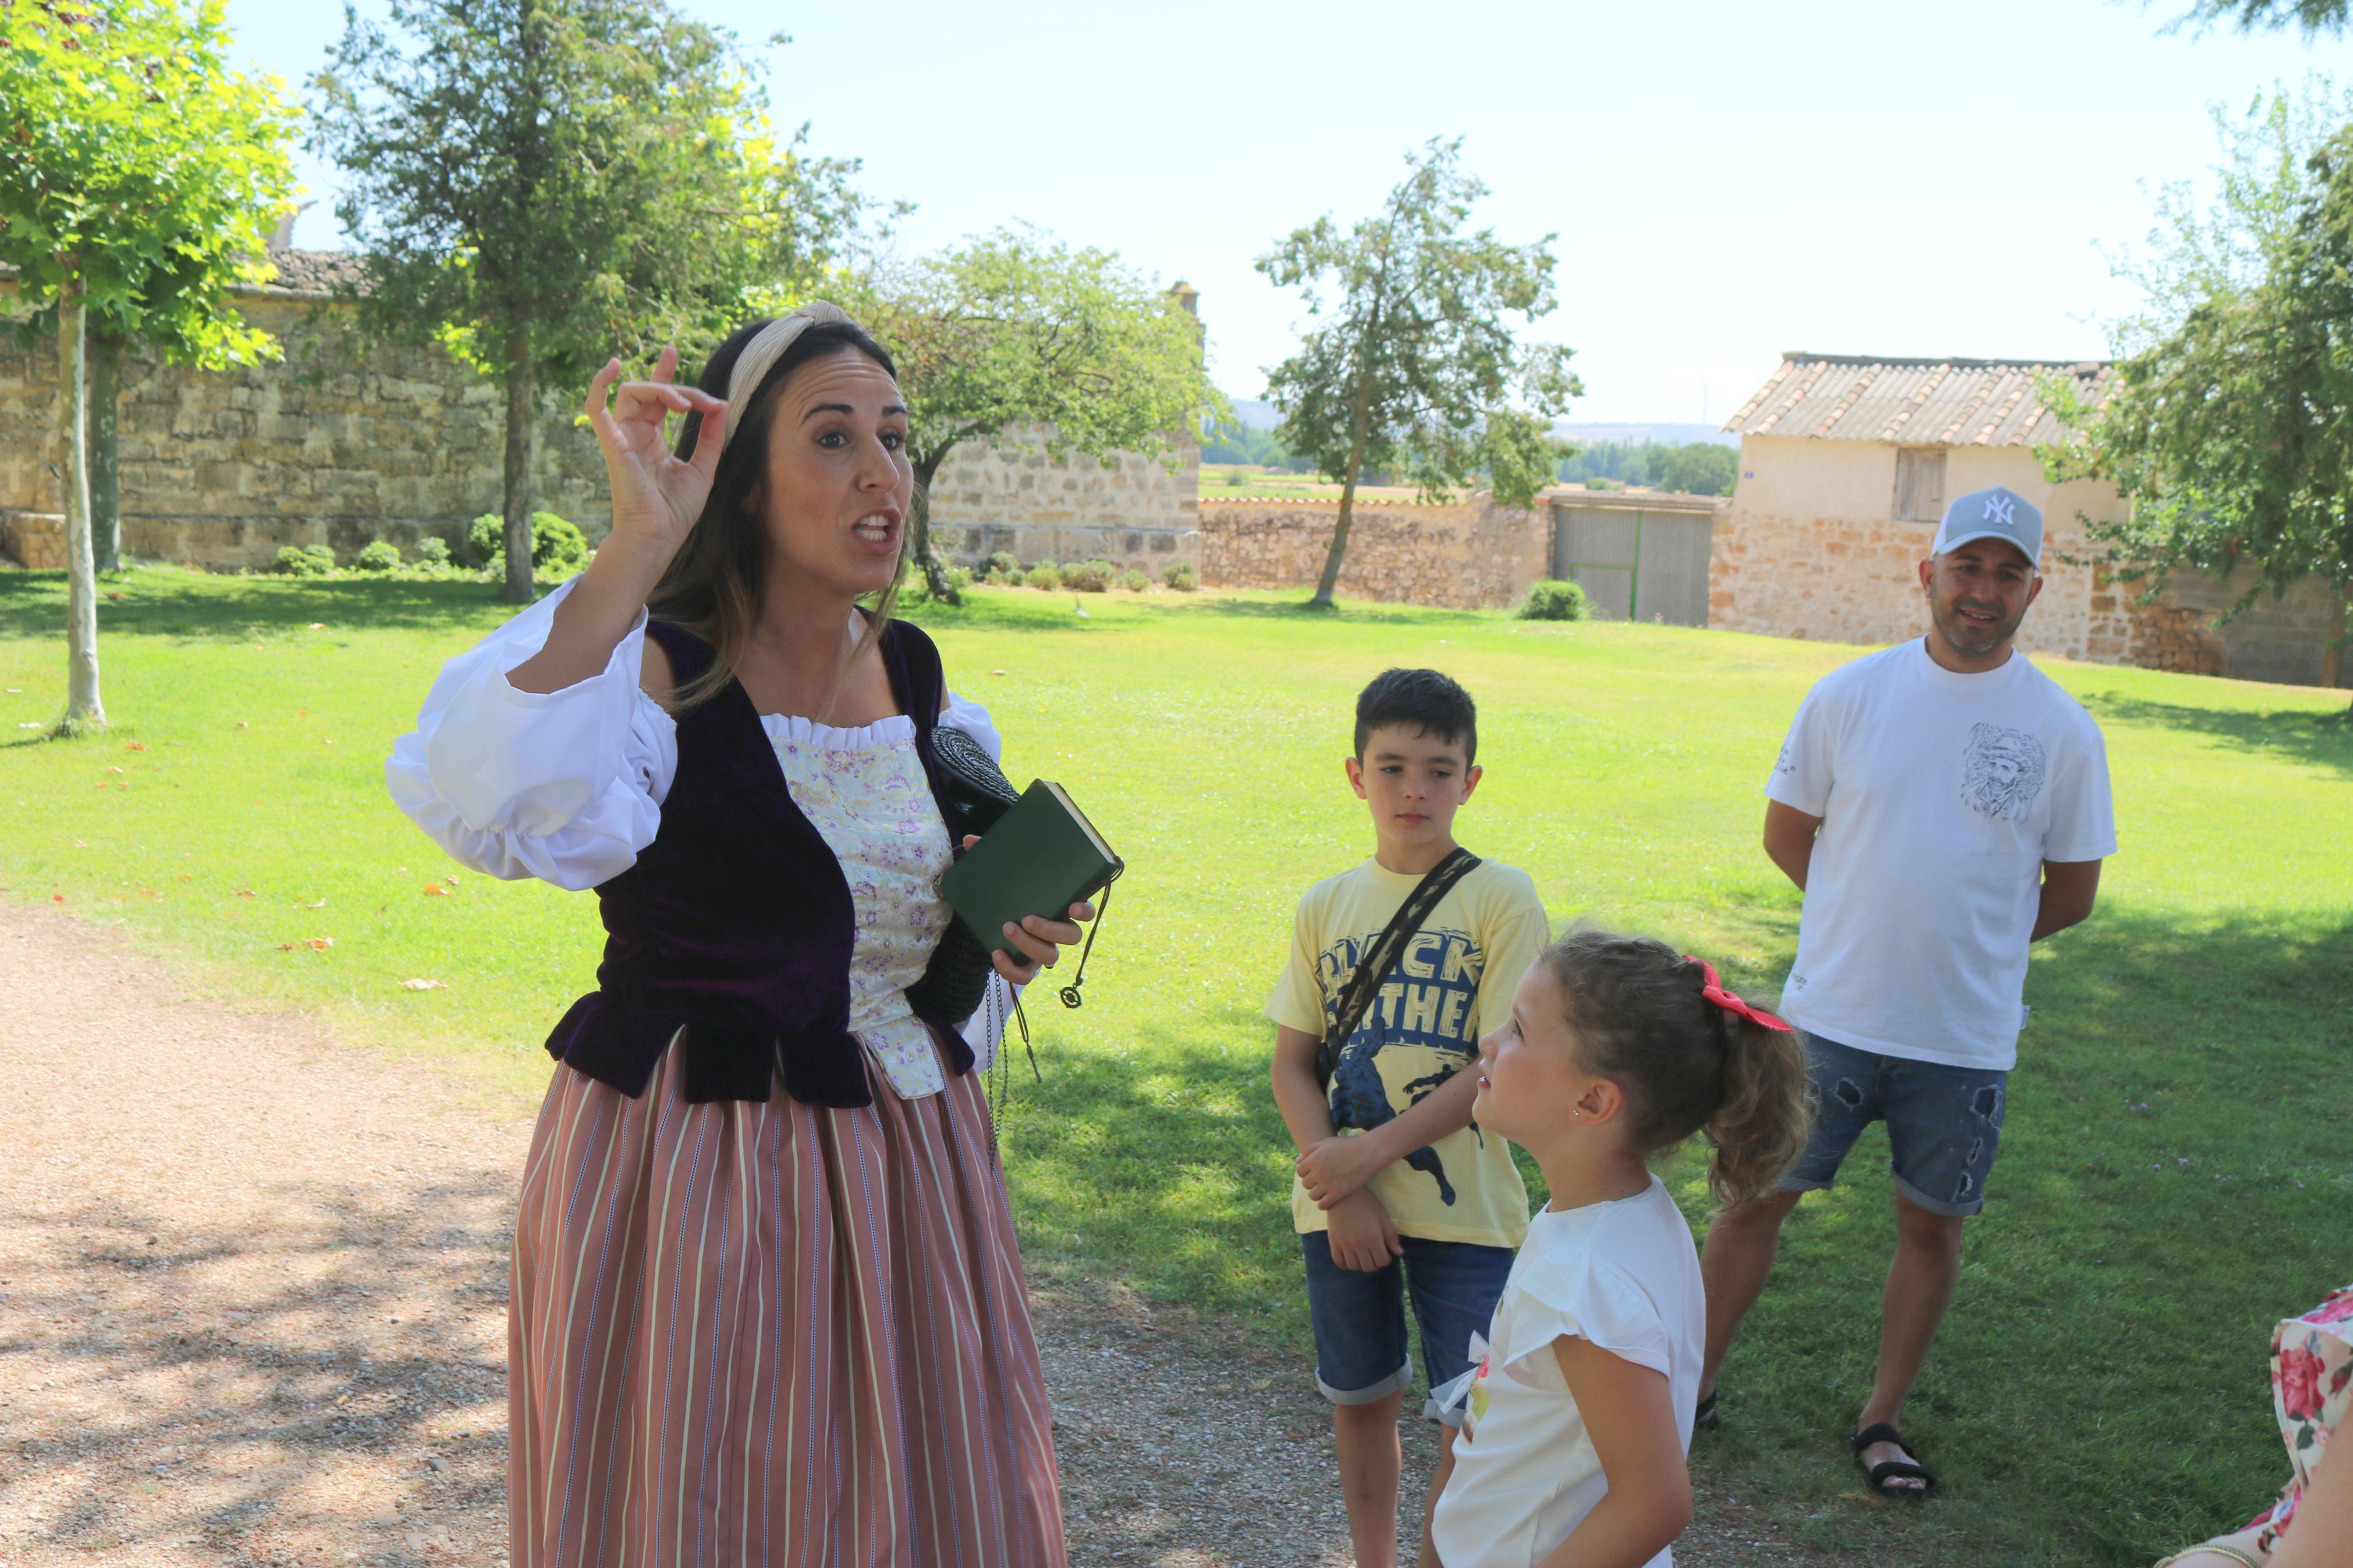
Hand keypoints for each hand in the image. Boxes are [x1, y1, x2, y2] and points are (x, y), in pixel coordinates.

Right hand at [583, 346, 729, 561]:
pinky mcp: (613, 444)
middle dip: (679, 389)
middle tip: (701, 403)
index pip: (657, 398)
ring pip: (633, 392)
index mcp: (653, 441)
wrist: (659, 537)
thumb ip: (711, 436)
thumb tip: (721, 404)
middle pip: (652, 393)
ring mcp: (622, 438)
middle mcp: (636, 436)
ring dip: (660, 388)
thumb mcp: (703, 468)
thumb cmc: (676, 511)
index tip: (671, 350)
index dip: (664, 373)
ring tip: (683, 403)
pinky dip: (599, 384)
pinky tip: (612, 366)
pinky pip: (595, 408)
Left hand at [960, 838, 1096, 984]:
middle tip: (1027, 918)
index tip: (1074, 906)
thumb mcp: (1002, 872)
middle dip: (1050, 929)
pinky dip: (1012, 969)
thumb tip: (971, 841)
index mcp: (1062, 905)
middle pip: (1072, 936)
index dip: (1085, 910)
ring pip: (1051, 957)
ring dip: (1029, 945)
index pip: (1087, 910)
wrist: (994, 916)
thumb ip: (991, 855)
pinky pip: (1026, 976)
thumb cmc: (1009, 891)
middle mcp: (1060, 929)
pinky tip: (996, 955)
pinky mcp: (1028, 966)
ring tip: (1006, 928)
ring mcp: (1045, 949)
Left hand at [1297, 1133, 1385, 1209]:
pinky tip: (1330, 1198)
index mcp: (1314, 1159)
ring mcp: (1327, 1183)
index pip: (1300, 1172)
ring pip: (1312, 1195)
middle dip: (1313, 1182)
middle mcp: (1318, 1172)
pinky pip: (1322, 1205)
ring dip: (1317, 1194)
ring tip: (1326, 1190)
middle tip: (1323, 1181)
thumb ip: (1310, 1150)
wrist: (1367, 1153)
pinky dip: (1324, 1204)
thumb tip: (1296, 1161)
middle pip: (1306, 1184)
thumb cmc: (1347, 1146)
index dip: (1307, 1172)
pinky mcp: (1337, 1193)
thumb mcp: (1326, 1143)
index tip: (1316, 1172)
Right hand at [1324, 1191, 1402, 1272]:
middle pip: (1369, 1267)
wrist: (1343, 1194)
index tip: (1386, 1253)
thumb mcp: (1382, 1217)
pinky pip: (1339, 1262)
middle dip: (1375, 1263)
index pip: (1382, 1262)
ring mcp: (1344, 1244)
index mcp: (1373, 1238)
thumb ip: (1391, 1237)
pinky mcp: (1334, 1242)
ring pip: (1354, 1267)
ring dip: (1361, 1264)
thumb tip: (1399, 1253)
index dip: (1387, 1259)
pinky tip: (1351, 1256)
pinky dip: (1346, 1264)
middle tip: (1375, 1254)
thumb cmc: (1366, 1204)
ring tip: (1364, 1255)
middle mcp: (1358, 1244)